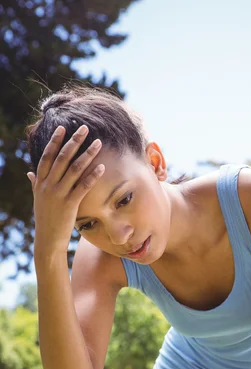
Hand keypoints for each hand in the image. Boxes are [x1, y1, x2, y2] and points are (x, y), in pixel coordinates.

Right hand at [28, 124, 104, 257]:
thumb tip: (30, 173)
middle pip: (61, 158)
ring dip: (87, 154)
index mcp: (40, 182)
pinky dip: (92, 176)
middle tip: (84, 128)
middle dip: (74, 141)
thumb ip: (35, 184)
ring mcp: (58, 195)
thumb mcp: (37, 199)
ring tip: (98, 143)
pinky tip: (102, 167)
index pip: (47, 156)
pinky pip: (83, 187)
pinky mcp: (69, 205)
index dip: (55, 141)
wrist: (48, 240)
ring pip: (74, 169)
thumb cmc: (45, 218)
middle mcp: (48, 185)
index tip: (63, 127)